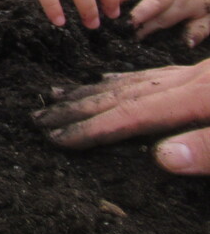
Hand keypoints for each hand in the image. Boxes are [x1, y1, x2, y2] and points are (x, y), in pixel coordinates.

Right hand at [32, 60, 209, 174]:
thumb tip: (162, 158)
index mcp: (199, 98)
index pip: (132, 115)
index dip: (93, 127)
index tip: (56, 138)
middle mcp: (189, 81)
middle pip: (122, 94)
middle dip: (77, 107)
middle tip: (40, 117)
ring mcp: (195, 75)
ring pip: (132, 82)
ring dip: (92, 91)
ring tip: (58, 95)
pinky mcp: (203, 76)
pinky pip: (151, 76)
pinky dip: (123, 81)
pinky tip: (107, 82)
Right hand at [109, 0, 209, 45]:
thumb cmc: (206, 1)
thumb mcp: (208, 19)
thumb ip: (198, 30)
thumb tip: (187, 43)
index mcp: (185, 3)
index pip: (163, 19)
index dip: (148, 28)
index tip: (134, 36)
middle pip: (154, 0)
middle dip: (138, 11)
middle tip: (119, 20)